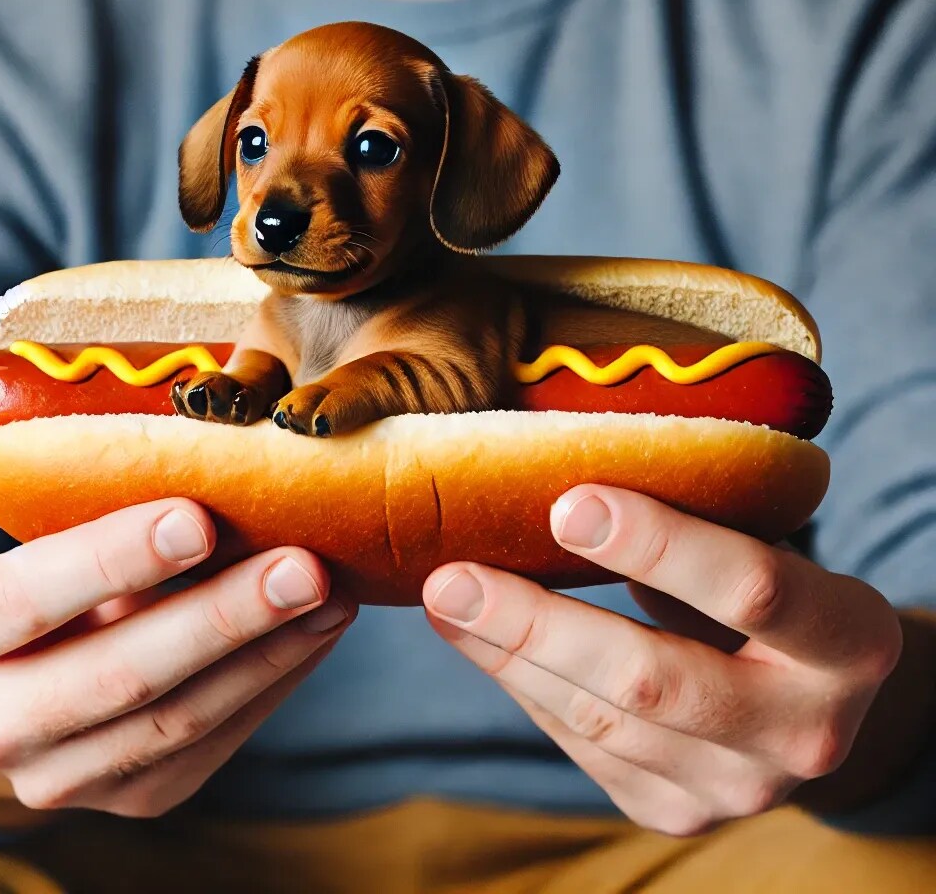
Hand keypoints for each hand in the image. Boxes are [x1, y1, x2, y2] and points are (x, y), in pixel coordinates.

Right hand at [0, 498, 353, 817]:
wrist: (24, 685)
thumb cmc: (50, 584)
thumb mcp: (51, 542)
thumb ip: (110, 515)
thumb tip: (229, 462)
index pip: (25, 597)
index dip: (112, 559)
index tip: (196, 520)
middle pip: (118, 676)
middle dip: (222, 618)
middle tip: (303, 567)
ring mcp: (61, 777)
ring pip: (178, 721)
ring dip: (269, 652)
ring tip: (333, 594)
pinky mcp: (133, 798)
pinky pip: (216, 743)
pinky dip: (274, 681)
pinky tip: (317, 631)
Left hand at [423, 485, 902, 835]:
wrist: (811, 704)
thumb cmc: (775, 599)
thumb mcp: (765, 550)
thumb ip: (694, 527)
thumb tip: (562, 480)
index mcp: (847, 641)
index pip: (751, 587)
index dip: (658, 544)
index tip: (565, 504)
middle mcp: (804, 732)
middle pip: (654, 678)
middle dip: (539, 625)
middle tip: (455, 577)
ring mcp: (739, 787)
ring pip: (601, 719)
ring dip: (508, 656)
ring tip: (446, 600)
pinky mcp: (680, 812)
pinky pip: (584, 745)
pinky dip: (525, 688)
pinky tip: (482, 642)